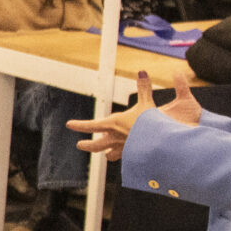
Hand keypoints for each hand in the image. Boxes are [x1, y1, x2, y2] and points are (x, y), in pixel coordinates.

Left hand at [69, 67, 201, 160]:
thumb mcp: (147, 104)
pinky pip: (124, 158)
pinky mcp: (133, 159)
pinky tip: (127, 156)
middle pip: (96, 145)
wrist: (161, 147)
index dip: (79, 125)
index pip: (91, 125)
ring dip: (107, 152)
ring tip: (106, 152)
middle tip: (79, 145)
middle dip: (87, 145)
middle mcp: (115, 139)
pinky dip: (123, 156)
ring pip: (110, 155)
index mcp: (114, 125)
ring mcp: (124, 151)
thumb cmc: (151, 125)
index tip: (69, 125)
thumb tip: (142, 71)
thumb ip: (144, 88)